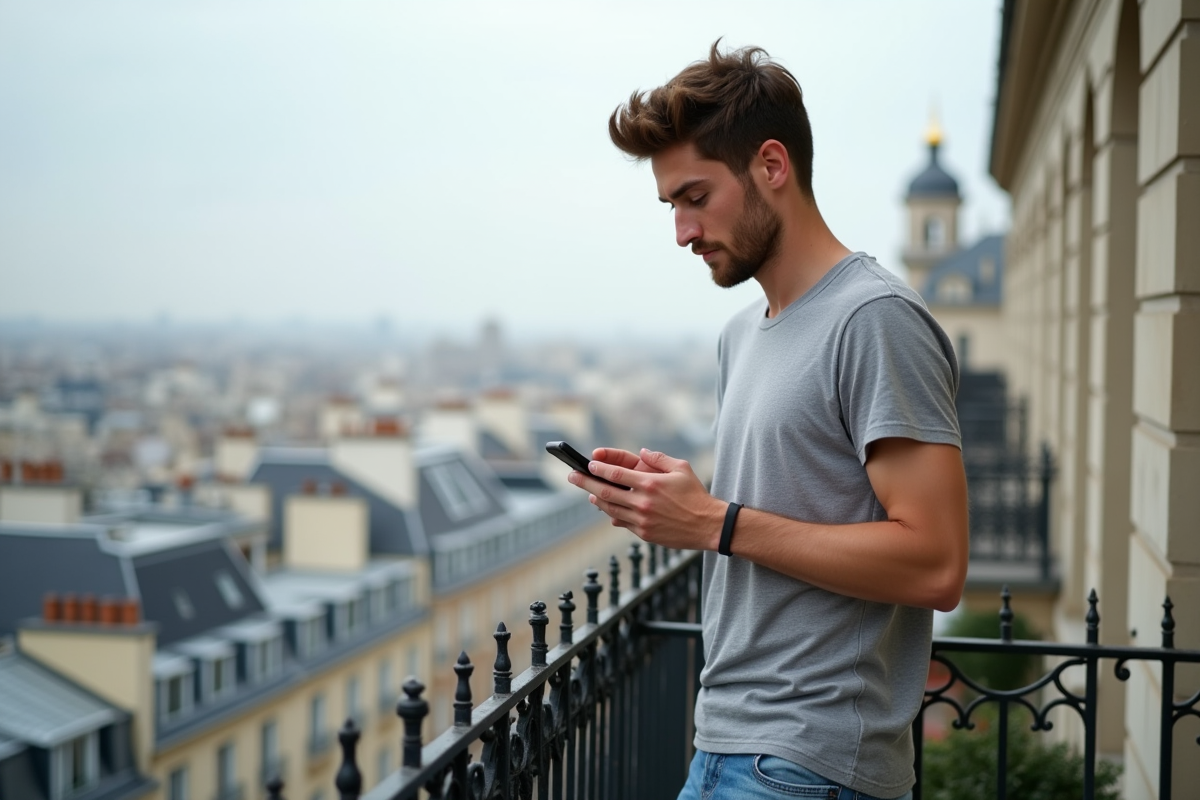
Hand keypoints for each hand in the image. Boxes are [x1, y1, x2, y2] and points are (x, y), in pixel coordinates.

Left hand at [567, 448, 725, 550]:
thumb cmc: (696, 495)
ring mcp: (642, 520)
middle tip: (572, 476)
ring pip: (610, 509)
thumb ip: (659, 458)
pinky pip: (622, 523)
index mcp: (650, 484)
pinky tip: (608, 509)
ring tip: (590, 493)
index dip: (598, 469)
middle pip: (605, 492)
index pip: (615, 475)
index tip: (588, 465)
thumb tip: (642, 453)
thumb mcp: (681, 468)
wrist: (708, 525)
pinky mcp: (645, 533)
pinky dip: (613, 515)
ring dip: (597, 500)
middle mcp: (642, 502)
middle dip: (585, 483)